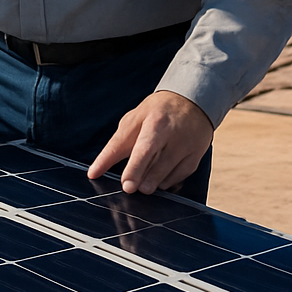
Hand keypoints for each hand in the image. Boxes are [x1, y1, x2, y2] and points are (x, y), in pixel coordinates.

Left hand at [87, 90, 212, 194]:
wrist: (192, 103)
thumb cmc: (156, 113)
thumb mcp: (134, 119)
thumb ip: (120, 141)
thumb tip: (102, 167)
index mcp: (150, 120)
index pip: (125, 141)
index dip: (108, 158)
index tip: (95, 173)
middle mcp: (168, 131)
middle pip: (148, 153)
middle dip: (136, 171)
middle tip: (128, 187)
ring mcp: (185, 144)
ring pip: (165, 169)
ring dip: (152, 181)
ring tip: (143, 188)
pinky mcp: (196, 156)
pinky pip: (180, 175)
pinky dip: (167, 181)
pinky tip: (159, 183)